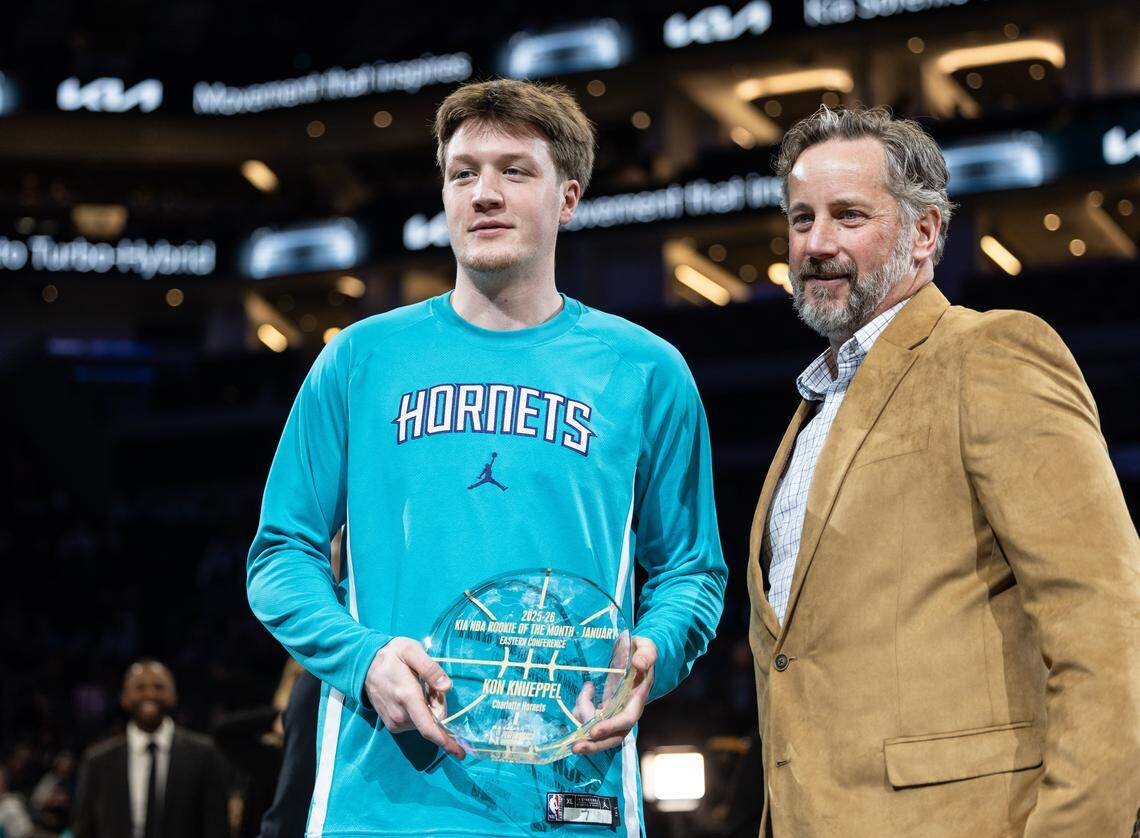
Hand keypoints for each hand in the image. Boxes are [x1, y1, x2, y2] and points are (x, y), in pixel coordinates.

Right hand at [363, 637, 464, 758]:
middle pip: (433, 720)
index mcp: (407, 696)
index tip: (461, 753)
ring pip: (425, 722)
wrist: (364, 665)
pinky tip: (412, 695)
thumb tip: (446, 687)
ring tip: (417, 686)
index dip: (446, 741)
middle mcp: (400, 715)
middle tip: (430, 683)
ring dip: (429, 708)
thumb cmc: (391, 655)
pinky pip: (416, 723)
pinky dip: (421, 712)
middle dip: (439, 705)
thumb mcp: (411, 650)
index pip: (428, 727)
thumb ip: (430, 668)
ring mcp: (394, 722)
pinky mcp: (392, 725)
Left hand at [572, 636, 655, 754]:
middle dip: (594, 744)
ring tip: (582, 697)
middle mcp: (627, 710)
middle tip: (575, 747)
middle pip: (613, 737)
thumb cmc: (642, 651)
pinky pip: (592, 719)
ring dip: (584, 721)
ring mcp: (616, 712)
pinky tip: (586, 692)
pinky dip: (583, 711)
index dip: (610, 727)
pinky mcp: (607, 710)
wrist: (638, 655)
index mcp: (637, 698)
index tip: (593, 731)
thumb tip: (639, 664)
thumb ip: (646, 654)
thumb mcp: (646, 647)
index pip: (626, 720)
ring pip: (599, 731)